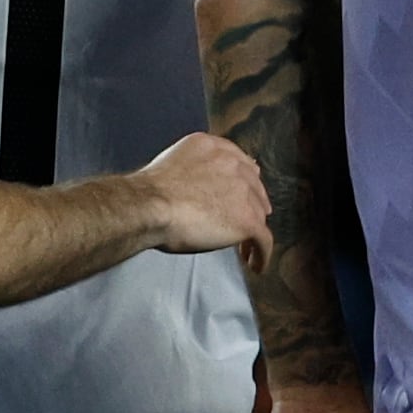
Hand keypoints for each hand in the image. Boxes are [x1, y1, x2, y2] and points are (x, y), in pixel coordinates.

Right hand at [137, 132, 270, 268]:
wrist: (149, 205)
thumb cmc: (148, 193)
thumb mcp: (173, 164)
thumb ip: (194, 170)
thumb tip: (197, 190)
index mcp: (214, 148)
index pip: (240, 164)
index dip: (243, 183)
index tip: (242, 195)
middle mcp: (234, 165)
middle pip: (254, 188)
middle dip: (251, 205)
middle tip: (244, 222)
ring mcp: (244, 192)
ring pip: (259, 214)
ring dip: (253, 231)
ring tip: (245, 247)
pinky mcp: (248, 219)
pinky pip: (264, 241)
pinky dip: (261, 254)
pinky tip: (255, 264)